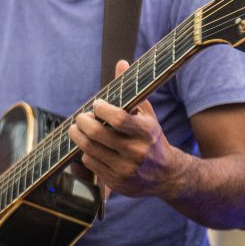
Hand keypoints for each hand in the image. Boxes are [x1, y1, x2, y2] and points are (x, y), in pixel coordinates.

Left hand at [70, 60, 182, 198]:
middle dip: (82, 122)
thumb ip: (132, 90)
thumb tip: (121, 63)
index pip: (117, 118)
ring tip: (77, 129)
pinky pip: (91, 163)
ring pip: (89, 149)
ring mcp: (126, 169)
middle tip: (80, 118)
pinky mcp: (117, 182)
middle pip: (97, 134)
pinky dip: (86, 153)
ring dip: (78, 136)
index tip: (97, 104)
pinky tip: (91, 147)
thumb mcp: (146, 114)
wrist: (167, 175)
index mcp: (146, 132)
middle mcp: (137, 152)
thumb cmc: (151, 138)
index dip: (101, 109)